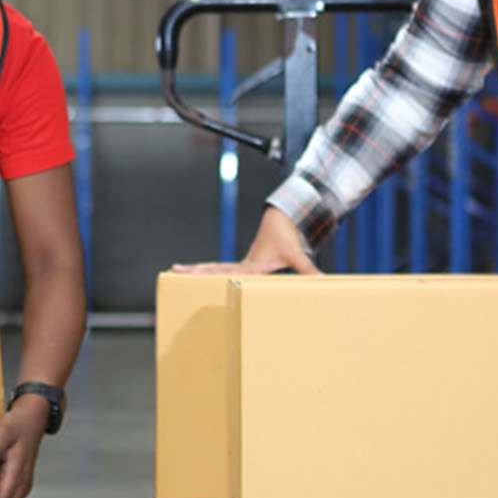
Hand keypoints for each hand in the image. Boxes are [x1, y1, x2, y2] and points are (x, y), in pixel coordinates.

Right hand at [172, 206, 319, 275]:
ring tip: (177, 270)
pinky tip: (198, 274)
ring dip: (198, 270)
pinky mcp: (246, 263)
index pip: (229, 273)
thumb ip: (309, 269)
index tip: (197, 276)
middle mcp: (244, 263)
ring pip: (215, 267)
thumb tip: (323, 280)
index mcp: (253, 264)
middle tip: (174, 270)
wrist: (284, 217)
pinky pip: (224, 269)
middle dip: (195, 271)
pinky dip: (210, 271)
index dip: (212, 275)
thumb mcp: (297, 254)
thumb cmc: (288, 235)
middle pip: (214, 268)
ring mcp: (243, 263)